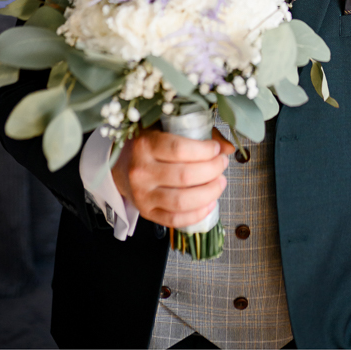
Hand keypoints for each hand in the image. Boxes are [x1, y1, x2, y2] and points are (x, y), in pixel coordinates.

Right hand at [112, 126, 235, 227]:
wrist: (122, 166)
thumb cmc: (151, 144)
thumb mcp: (169, 129)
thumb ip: (199, 134)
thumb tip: (228, 147)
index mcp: (145, 145)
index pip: (179, 149)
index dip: (204, 151)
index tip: (217, 149)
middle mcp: (141, 171)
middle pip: (184, 176)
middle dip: (212, 170)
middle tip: (222, 164)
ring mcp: (142, 195)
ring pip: (182, 201)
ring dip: (209, 193)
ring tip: (220, 182)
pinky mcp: (146, 213)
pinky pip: (175, 220)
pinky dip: (197, 214)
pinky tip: (210, 202)